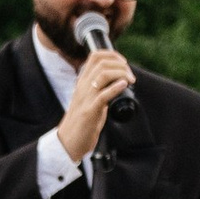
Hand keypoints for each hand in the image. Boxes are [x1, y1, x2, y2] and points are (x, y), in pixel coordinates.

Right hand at [53, 44, 133, 165]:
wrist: (68, 143)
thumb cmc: (81, 124)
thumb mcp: (89, 101)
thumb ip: (100, 91)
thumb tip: (117, 85)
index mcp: (82, 83)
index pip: (95, 57)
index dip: (112, 55)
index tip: (123, 63)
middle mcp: (83, 87)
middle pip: (102, 63)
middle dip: (121, 65)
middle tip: (131, 76)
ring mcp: (85, 98)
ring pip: (103, 75)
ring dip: (121, 74)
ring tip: (130, 81)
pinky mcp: (89, 112)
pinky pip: (103, 95)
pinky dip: (116, 88)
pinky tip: (124, 86)